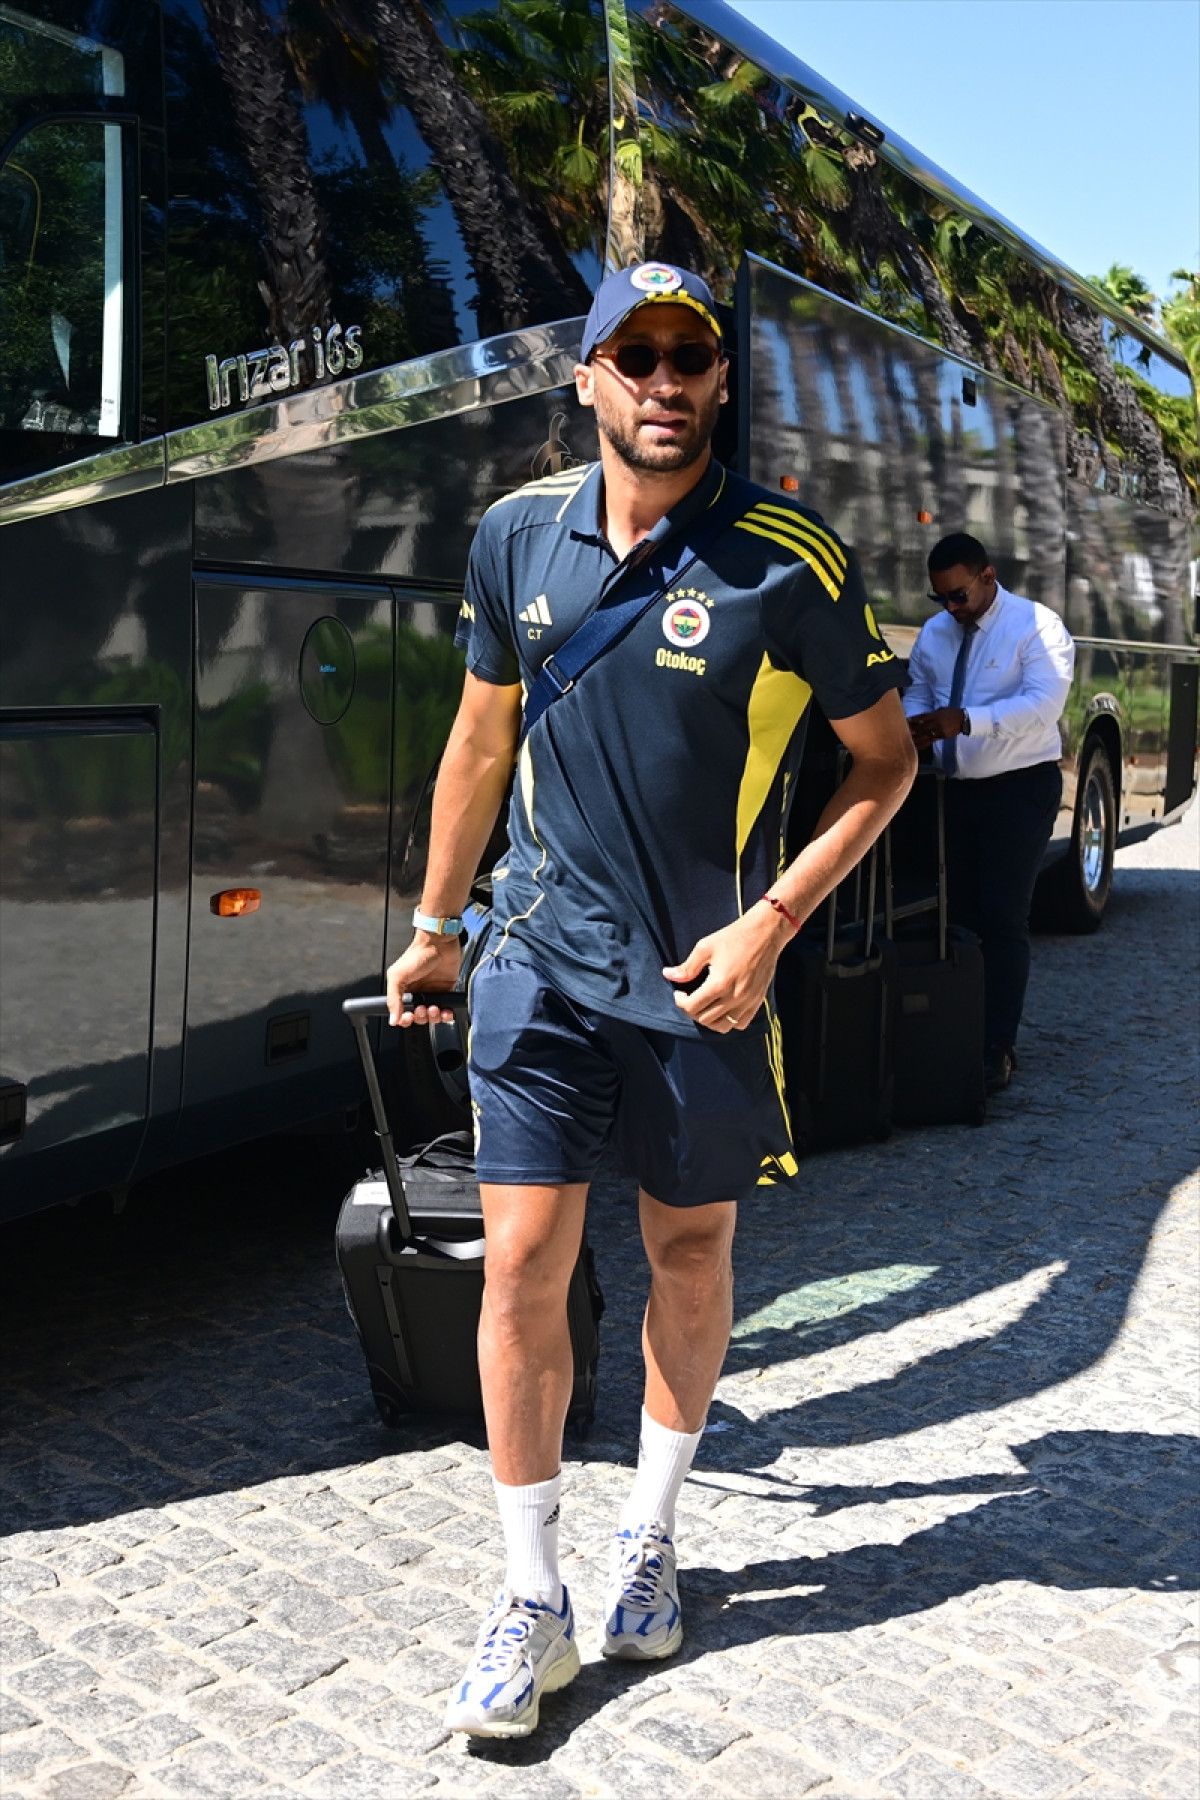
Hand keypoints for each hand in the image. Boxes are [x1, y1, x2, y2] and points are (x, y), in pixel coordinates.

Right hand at [385, 934, 462, 1026]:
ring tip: (434, 1008)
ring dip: (433, 1017)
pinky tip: (446, 1012)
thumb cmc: (417, 955)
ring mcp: (432, 993)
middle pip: (419, 1017)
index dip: (405, 1019)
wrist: (439, 943)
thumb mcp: (398, 976)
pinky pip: (446, 1009)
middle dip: (421, 1017)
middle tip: (422, 1008)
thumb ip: (394, 999)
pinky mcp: (446, 991)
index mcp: (403, 991)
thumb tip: (393, 1020)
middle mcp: (418, 993)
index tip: (408, 1017)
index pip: (402, 1012)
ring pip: (432, 1016)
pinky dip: (447, 1015)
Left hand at [663, 905, 791, 1031]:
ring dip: (708, 1020)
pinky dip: (729, 1022)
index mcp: (719, 983)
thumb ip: (687, 966)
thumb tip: (668, 975)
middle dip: (691, 1010)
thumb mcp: (706, 947)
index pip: (692, 1007)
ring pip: (722, 1027)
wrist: (766, 933)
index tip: (679, 992)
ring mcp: (748, 1002)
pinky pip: (740, 1023)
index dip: (680, 1002)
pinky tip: (722, 1008)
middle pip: (704, 1019)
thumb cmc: (734, 937)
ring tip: (704, 1006)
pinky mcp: (758, 1002)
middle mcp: (734, 997)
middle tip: (689, 997)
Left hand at [908, 707, 964, 749]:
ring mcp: (939, 731)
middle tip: (904, 731)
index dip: (914, 719)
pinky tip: (916, 746)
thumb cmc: (951, 713)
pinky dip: (923, 743)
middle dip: (913, 729)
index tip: (907, 720)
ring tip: (908, 740)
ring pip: (925, 735)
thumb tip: (920, 718)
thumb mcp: (941, 710)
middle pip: (922, 727)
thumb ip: (931, 714)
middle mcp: (937, 724)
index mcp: (936, 715)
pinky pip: (930, 741)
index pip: (923, 718)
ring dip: (916, 738)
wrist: (963, 720)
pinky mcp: (941, 737)